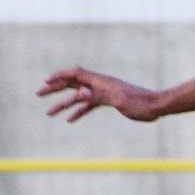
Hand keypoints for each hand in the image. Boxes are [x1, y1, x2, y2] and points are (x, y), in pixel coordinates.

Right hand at [37, 68, 160, 122]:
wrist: (156, 106)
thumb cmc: (140, 103)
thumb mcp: (118, 100)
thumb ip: (99, 95)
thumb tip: (80, 92)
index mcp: (102, 81)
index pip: (76, 74)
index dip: (60, 76)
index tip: (45, 81)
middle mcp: (101, 85)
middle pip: (74, 83)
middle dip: (56, 88)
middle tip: (38, 94)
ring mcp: (105, 93)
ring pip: (79, 96)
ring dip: (63, 103)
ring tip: (48, 113)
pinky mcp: (110, 101)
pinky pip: (90, 105)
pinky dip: (78, 111)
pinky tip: (70, 119)